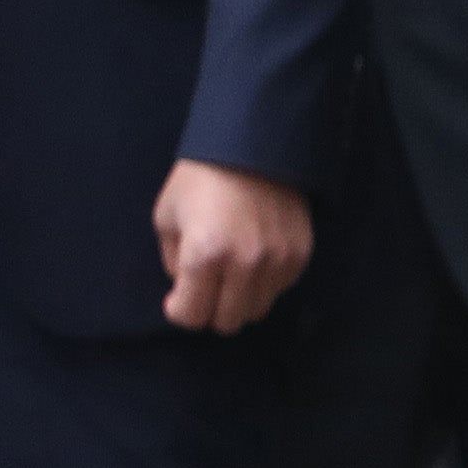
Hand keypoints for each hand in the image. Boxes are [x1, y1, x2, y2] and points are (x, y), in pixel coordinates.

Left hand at [157, 159, 312, 332]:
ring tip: (228, 276)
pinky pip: (280, 289)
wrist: (251, 146)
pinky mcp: (300, 253)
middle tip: (203, 291)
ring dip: (239, 301)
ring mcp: (277, 260)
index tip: (177, 299)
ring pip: (257, 309)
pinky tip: (252, 262)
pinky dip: (263, 284)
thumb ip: (172, 261)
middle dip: (209, 311)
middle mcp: (245, 263)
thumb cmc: (199, 180)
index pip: (193, 315)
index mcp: (205, 255)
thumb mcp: (167, 218)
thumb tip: (184, 287)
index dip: (180, 311)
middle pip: (227, 321)